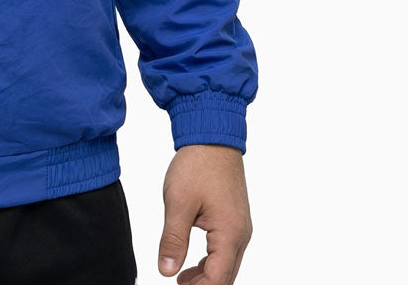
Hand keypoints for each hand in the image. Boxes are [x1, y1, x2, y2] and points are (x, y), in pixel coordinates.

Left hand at [157, 144, 251, 284]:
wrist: (212, 136)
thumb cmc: (197, 165)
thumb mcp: (178, 203)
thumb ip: (173, 240)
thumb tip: (166, 271)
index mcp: (230, 234)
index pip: (218, 279)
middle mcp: (241, 234)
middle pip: (226, 276)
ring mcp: (240, 226)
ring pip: (227, 264)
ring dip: (207, 275)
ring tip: (182, 280)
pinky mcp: (235, 218)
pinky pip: (226, 249)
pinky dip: (211, 260)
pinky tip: (192, 262)